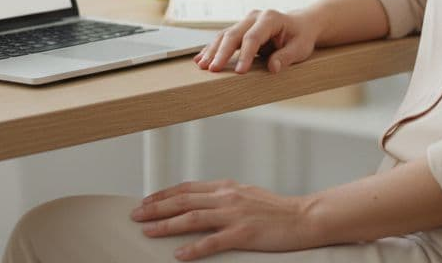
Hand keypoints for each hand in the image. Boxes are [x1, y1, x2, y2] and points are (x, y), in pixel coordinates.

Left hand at [131, 180, 319, 259]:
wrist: (305, 217)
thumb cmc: (278, 211)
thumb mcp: (246, 196)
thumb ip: (224, 198)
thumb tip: (201, 203)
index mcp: (227, 187)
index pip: (187, 187)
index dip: (163, 194)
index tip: (145, 200)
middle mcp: (227, 197)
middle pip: (183, 200)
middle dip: (155, 207)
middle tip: (135, 214)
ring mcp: (235, 215)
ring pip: (192, 217)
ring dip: (166, 224)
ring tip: (148, 230)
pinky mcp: (244, 233)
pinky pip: (213, 241)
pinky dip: (194, 247)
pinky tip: (179, 254)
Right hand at [194, 8, 321, 73]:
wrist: (300, 25)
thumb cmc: (301, 37)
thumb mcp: (300, 48)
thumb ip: (286, 57)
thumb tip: (273, 68)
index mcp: (270, 18)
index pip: (253, 37)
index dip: (245, 55)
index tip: (239, 72)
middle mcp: (254, 17)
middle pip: (234, 34)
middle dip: (221, 53)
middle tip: (212, 69)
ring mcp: (245, 22)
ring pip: (224, 35)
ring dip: (212, 51)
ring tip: (202, 66)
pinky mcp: (240, 29)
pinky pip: (223, 38)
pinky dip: (212, 49)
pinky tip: (201, 58)